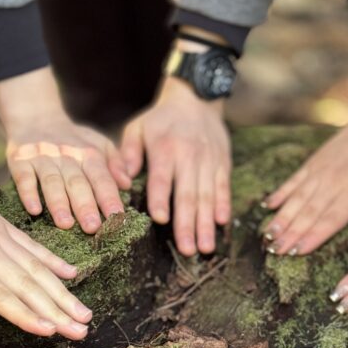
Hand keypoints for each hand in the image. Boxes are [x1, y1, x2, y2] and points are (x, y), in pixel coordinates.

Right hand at [0, 67, 124, 231]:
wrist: (36, 116)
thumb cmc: (74, 139)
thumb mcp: (99, 143)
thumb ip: (115, 163)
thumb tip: (127, 184)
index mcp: (88, 153)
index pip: (101, 177)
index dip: (109, 196)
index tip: (117, 216)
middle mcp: (66, 155)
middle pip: (76, 182)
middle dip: (85, 205)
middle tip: (92, 227)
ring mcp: (42, 158)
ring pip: (51, 182)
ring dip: (58, 203)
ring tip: (66, 224)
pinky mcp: (20, 160)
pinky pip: (23, 177)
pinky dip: (28, 193)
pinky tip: (34, 210)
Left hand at [0, 184, 91, 338]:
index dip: (25, 314)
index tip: (50, 331)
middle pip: (27, 285)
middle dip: (57, 311)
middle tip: (81, 331)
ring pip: (37, 268)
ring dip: (63, 293)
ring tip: (84, 313)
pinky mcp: (2, 226)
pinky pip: (33, 246)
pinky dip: (54, 261)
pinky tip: (72, 275)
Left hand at [114, 77, 230, 255]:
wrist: (196, 98)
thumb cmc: (160, 119)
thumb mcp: (137, 127)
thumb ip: (128, 152)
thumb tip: (123, 178)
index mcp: (165, 148)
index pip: (162, 178)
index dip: (161, 198)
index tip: (161, 219)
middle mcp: (189, 156)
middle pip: (188, 194)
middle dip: (188, 224)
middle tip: (187, 250)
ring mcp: (209, 161)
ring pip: (207, 196)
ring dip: (207, 224)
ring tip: (205, 248)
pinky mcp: (223, 163)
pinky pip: (224, 188)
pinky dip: (223, 206)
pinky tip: (222, 224)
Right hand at [262, 122, 347, 255]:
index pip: (331, 218)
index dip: (313, 235)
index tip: (296, 251)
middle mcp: (333, 182)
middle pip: (309, 212)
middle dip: (290, 233)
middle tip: (273, 250)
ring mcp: (319, 172)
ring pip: (297, 199)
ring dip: (282, 218)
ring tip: (267, 235)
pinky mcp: (311, 164)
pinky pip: (293, 181)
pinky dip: (280, 193)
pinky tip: (268, 206)